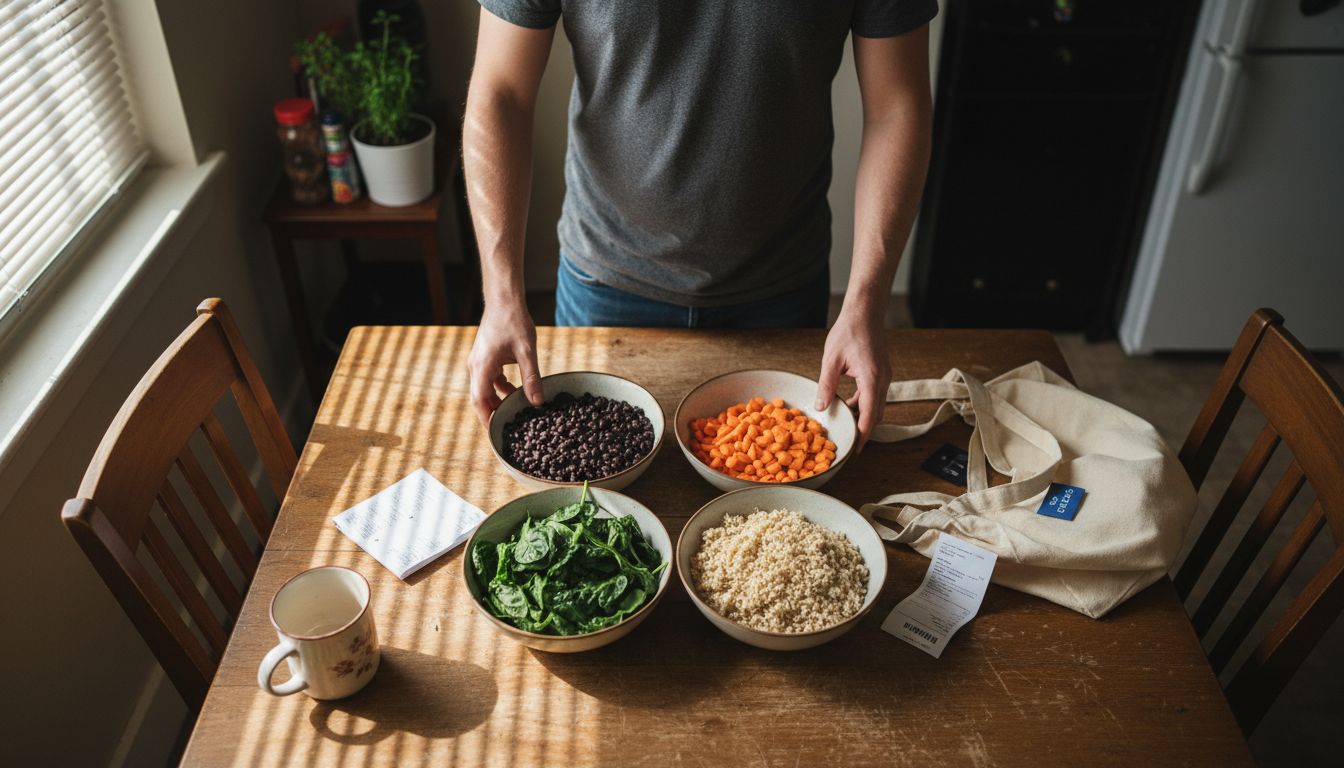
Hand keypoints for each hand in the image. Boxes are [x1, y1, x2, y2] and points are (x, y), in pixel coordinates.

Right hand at [467, 301, 544, 424]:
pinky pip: (489, 379)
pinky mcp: (484, 357)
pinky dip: (500, 388)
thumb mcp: (527, 352)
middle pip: (480, 398)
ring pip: (484, 389)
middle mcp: (476, 366)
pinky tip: (515, 391)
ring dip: (497, 401)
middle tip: (506, 429)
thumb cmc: (514, 321)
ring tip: (513, 412)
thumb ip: (531, 378)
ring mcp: (479, 361)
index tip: (495, 433)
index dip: (487, 419)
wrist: (504, 299)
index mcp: (482, 366)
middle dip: (492, 414)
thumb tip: (537, 402)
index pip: (479, 401)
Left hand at [815, 304, 891, 451]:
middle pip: (877, 413)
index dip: (863, 434)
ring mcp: (885, 375)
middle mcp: (883, 379)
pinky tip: (849, 403)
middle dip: (865, 429)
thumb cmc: (848, 332)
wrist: (865, 312)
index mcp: (871, 378)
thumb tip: (820, 408)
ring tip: (846, 424)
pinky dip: (865, 403)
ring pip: (878, 404)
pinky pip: (876, 394)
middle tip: (850, 442)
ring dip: (864, 415)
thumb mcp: (831, 360)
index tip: (856, 449)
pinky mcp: (882, 371)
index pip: (870, 414)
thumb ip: (826, 385)